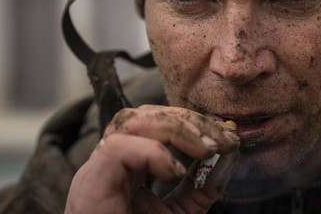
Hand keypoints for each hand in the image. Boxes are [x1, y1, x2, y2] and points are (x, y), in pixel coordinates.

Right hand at [65, 105, 239, 213]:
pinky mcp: (92, 185)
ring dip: (176, 129)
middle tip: (224, 139)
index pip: (156, 124)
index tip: (227, 137)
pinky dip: (153, 153)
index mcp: (126, 168)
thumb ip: (202, 186)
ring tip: (208, 148)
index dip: (193, 124)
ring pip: (130, 122)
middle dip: (190, 121)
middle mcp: (109, 165)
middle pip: (145, 116)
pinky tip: (176, 172)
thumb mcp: (180, 213)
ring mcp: (96, 173)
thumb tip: (229, 155)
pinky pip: (119, 150)